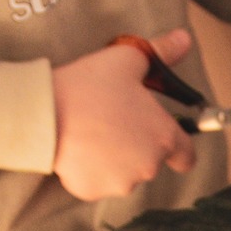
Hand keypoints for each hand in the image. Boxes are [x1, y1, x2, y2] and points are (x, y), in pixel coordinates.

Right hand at [52, 29, 196, 201]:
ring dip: (114, 158)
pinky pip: (96, 181)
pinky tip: (77, 147)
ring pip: (123, 173)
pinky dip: (89, 169)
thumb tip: (184, 39)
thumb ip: (162, 52)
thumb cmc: (89, 85)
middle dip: (137, 145)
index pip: (185, 156)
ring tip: (91, 131)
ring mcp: (120, 182)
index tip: (160, 136)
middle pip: (150, 161)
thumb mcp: (128, 59)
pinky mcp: (93, 191)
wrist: (45, 112)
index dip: (176, 147)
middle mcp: (148, 166)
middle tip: (112, 120)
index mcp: (163, 136)